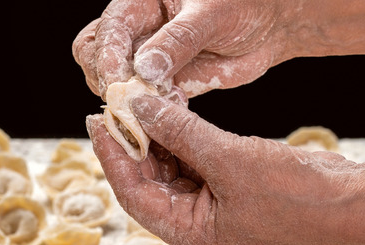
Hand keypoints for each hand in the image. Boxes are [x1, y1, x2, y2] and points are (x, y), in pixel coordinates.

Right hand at [73, 0, 296, 97]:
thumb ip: (178, 40)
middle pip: (93, 57)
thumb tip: (144, 69)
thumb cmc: (244, 3)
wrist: (271, 24)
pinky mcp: (162, 84)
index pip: (107, 31)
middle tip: (128, 100)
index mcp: (140, 3)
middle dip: (106, 80)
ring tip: (154, 106)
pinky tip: (169, 112)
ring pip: (113, 83)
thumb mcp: (212, 13)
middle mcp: (137, 31)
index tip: (118, 82)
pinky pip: (142, 103)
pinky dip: (148, 113)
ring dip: (125, 101)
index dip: (107, 58)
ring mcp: (146, 59)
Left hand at [86, 94, 361, 244]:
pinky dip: (181, 139)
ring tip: (140, 100)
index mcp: (190, 238)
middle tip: (115, 105)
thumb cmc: (297, 195)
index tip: (96, 121)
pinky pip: (194, 164)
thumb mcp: (230, 159)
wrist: (352, 201)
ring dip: (156, 137)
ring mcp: (213, 213)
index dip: (112, 157)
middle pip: (148, 184)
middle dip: (132, 144)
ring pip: (170, 171)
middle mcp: (196, 229)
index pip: (135, 196)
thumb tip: (139, 107)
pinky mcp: (229, 193)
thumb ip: (180, 133)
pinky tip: (170, 110)